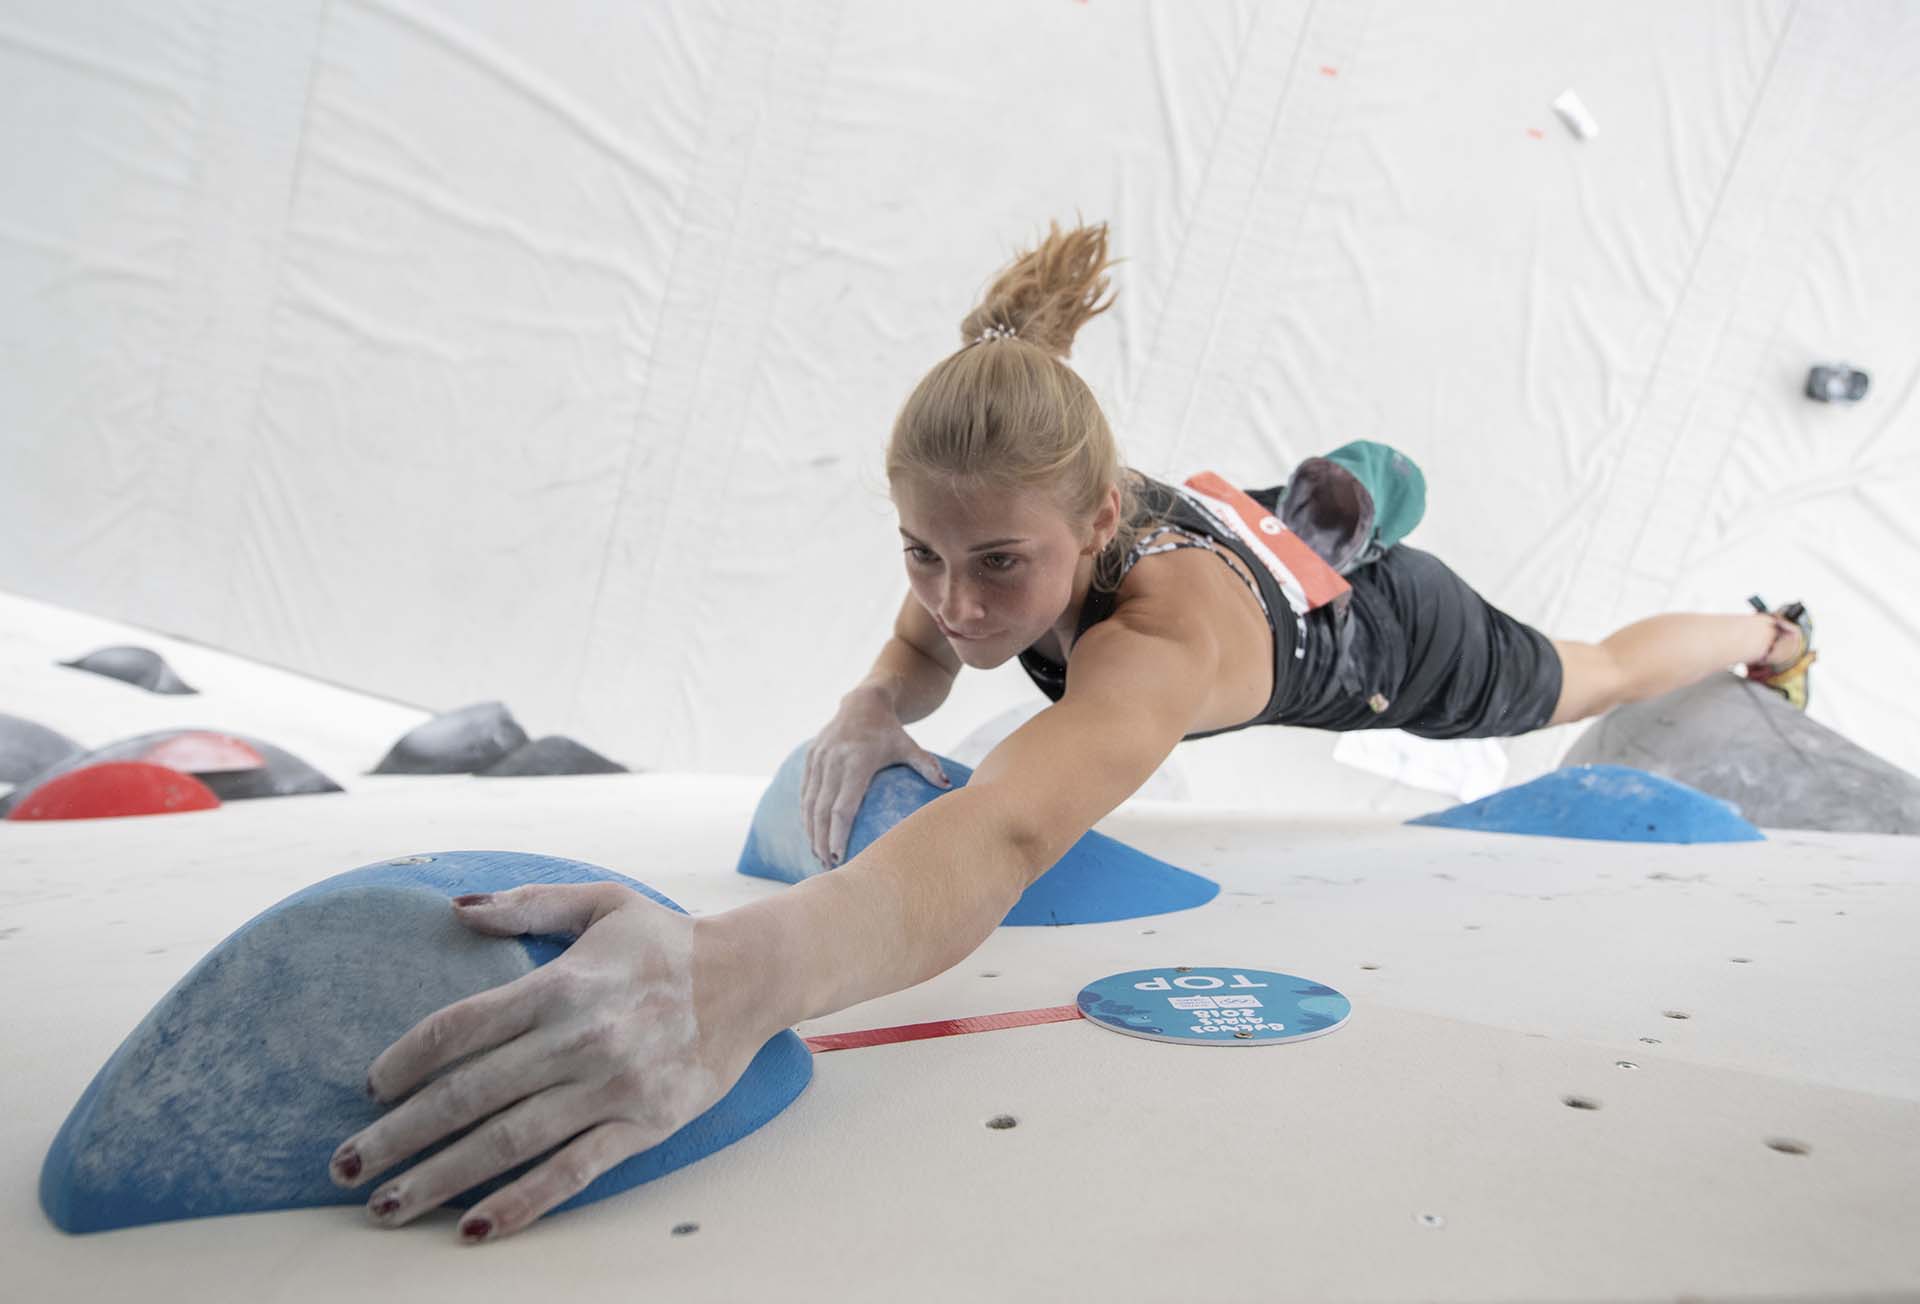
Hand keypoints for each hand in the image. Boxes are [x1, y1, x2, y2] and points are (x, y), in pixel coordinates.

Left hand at [327, 883, 775, 1243]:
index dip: (406, 1058)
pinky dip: (521, 1203)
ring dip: (438, 1178)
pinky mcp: (643, 1125)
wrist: (752, 976)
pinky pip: (572, 1171)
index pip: (462, 1026)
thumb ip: (525, 905)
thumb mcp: (600, 902)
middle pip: (469, 1094)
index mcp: (562, 983)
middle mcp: (580, 1038)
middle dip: (397, 1135)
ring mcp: (612, 1086)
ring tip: (385, 1205)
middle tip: (343, 1165)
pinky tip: (473, 1228)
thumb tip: (454, 909)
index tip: (370, 1086)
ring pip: (508, 1142)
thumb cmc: (666, 940)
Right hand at [801, 690, 949, 868]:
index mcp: (857, 762)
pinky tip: (811, 834)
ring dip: (811, 832)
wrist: (863, 702)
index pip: (843, 806)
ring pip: (809, 803)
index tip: (840, 857)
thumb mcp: (910, 746)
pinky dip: (806, 815)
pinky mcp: (810, 758)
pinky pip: (805, 792)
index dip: (838, 834)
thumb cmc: (891, 731)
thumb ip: (927, 766)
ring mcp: (818, 759)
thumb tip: (948, 787)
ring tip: (819, 856)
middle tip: (829, 867)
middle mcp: (833, 761)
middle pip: (822, 811)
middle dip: (822, 841)